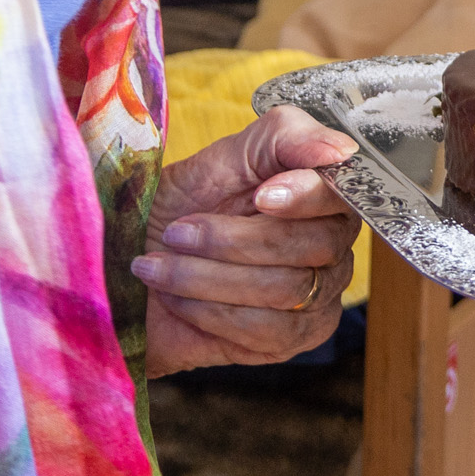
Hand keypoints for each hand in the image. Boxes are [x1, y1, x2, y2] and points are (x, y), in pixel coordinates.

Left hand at [136, 105, 360, 376]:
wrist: (132, 265)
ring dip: (209, 278)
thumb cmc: (181, 206)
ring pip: (287, 290)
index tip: (260, 196)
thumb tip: (341, 149)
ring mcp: (319, 294)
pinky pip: (268, 330)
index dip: (306, 197)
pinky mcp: (294, 338)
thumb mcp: (223, 157)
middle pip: (314, 244)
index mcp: (322, 192)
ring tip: (160, 266)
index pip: (343, 193)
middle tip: (178, 232)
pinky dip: (211, 312)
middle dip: (234, 240)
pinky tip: (178, 299)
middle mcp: (333, 242)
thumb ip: (285, 137)